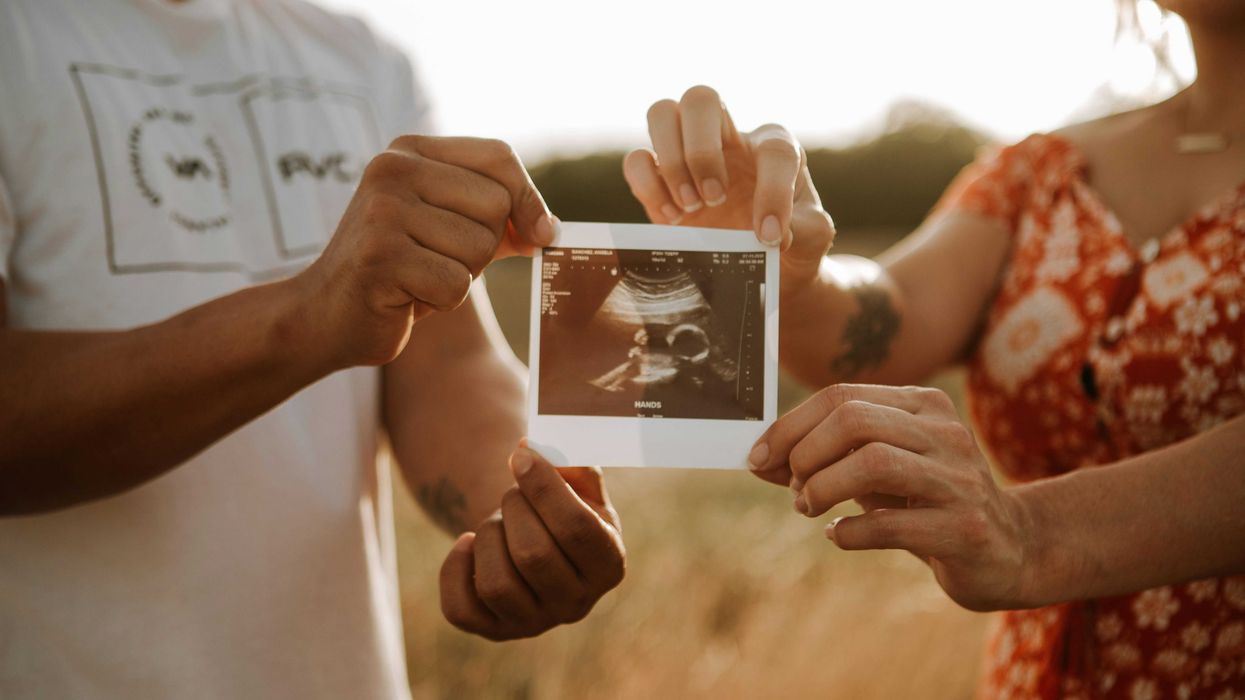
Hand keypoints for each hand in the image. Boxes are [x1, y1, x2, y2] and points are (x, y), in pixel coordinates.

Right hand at [296, 136, 555, 367]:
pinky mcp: (380, 257)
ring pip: (480, 247)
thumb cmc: (398, 272)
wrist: (325, 315)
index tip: (537, 235)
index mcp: (409, 151)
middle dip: (483, 247)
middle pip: (496, 206)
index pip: (499, 157)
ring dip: (461, 277)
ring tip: (418, 277)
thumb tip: (549, 228)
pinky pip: (456, 285)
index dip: (529, 199)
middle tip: (437, 260)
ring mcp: (382, 211)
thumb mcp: (448, 230)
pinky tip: (407, 297)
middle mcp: (392, 169)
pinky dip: (442, 302)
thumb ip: (499, 219)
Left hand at [439, 443, 625, 639]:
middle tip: (513, 495)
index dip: (543, 487)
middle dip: (513, 509)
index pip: (577, 529)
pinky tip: (469, 545)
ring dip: (488, 536)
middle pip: (533, 555)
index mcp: (609, 564)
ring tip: (496, 522)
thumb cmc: (560, 504)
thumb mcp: (578, 481)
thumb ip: (568, 459)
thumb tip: (528, 449)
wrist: (535, 537)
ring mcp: (534, 623)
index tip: (520, 456)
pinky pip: (460, 609)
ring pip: (496, 585)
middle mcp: (577, 604)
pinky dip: (455, 568)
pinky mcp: (494, 631)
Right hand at [623, 85, 834, 290]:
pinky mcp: (660, 179)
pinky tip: (672, 218)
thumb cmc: (790, 239)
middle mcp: (729, 139)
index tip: (768, 236)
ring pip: (662, 114)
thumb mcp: (813, 237)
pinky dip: (647, 186)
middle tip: (714, 199)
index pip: (774, 150)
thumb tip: (776, 232)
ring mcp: (689, 154)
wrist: (762, 264)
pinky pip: (636, 160)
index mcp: (774, 146)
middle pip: (701, 98)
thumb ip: (806, 229)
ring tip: (691, 207)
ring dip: (671, 162)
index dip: (773, 192)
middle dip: (702, 150)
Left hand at [747, 384, 1032, 611]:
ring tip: (810, 508)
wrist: (1009, 550)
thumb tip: (758, 460)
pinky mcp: (966, 528)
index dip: (789, 426)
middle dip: (805, 454)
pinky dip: (850, 531)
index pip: (841, 395)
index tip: (757, 458)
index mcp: (923, 405)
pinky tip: (840, 535)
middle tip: (795, 489)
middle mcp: (945, 432)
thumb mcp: (875, 472)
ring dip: (823, 488)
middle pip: (853, 420)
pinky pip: (890, 524)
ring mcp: (959, 479)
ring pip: (873, 462)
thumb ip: (821, 460)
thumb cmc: (926, 503)